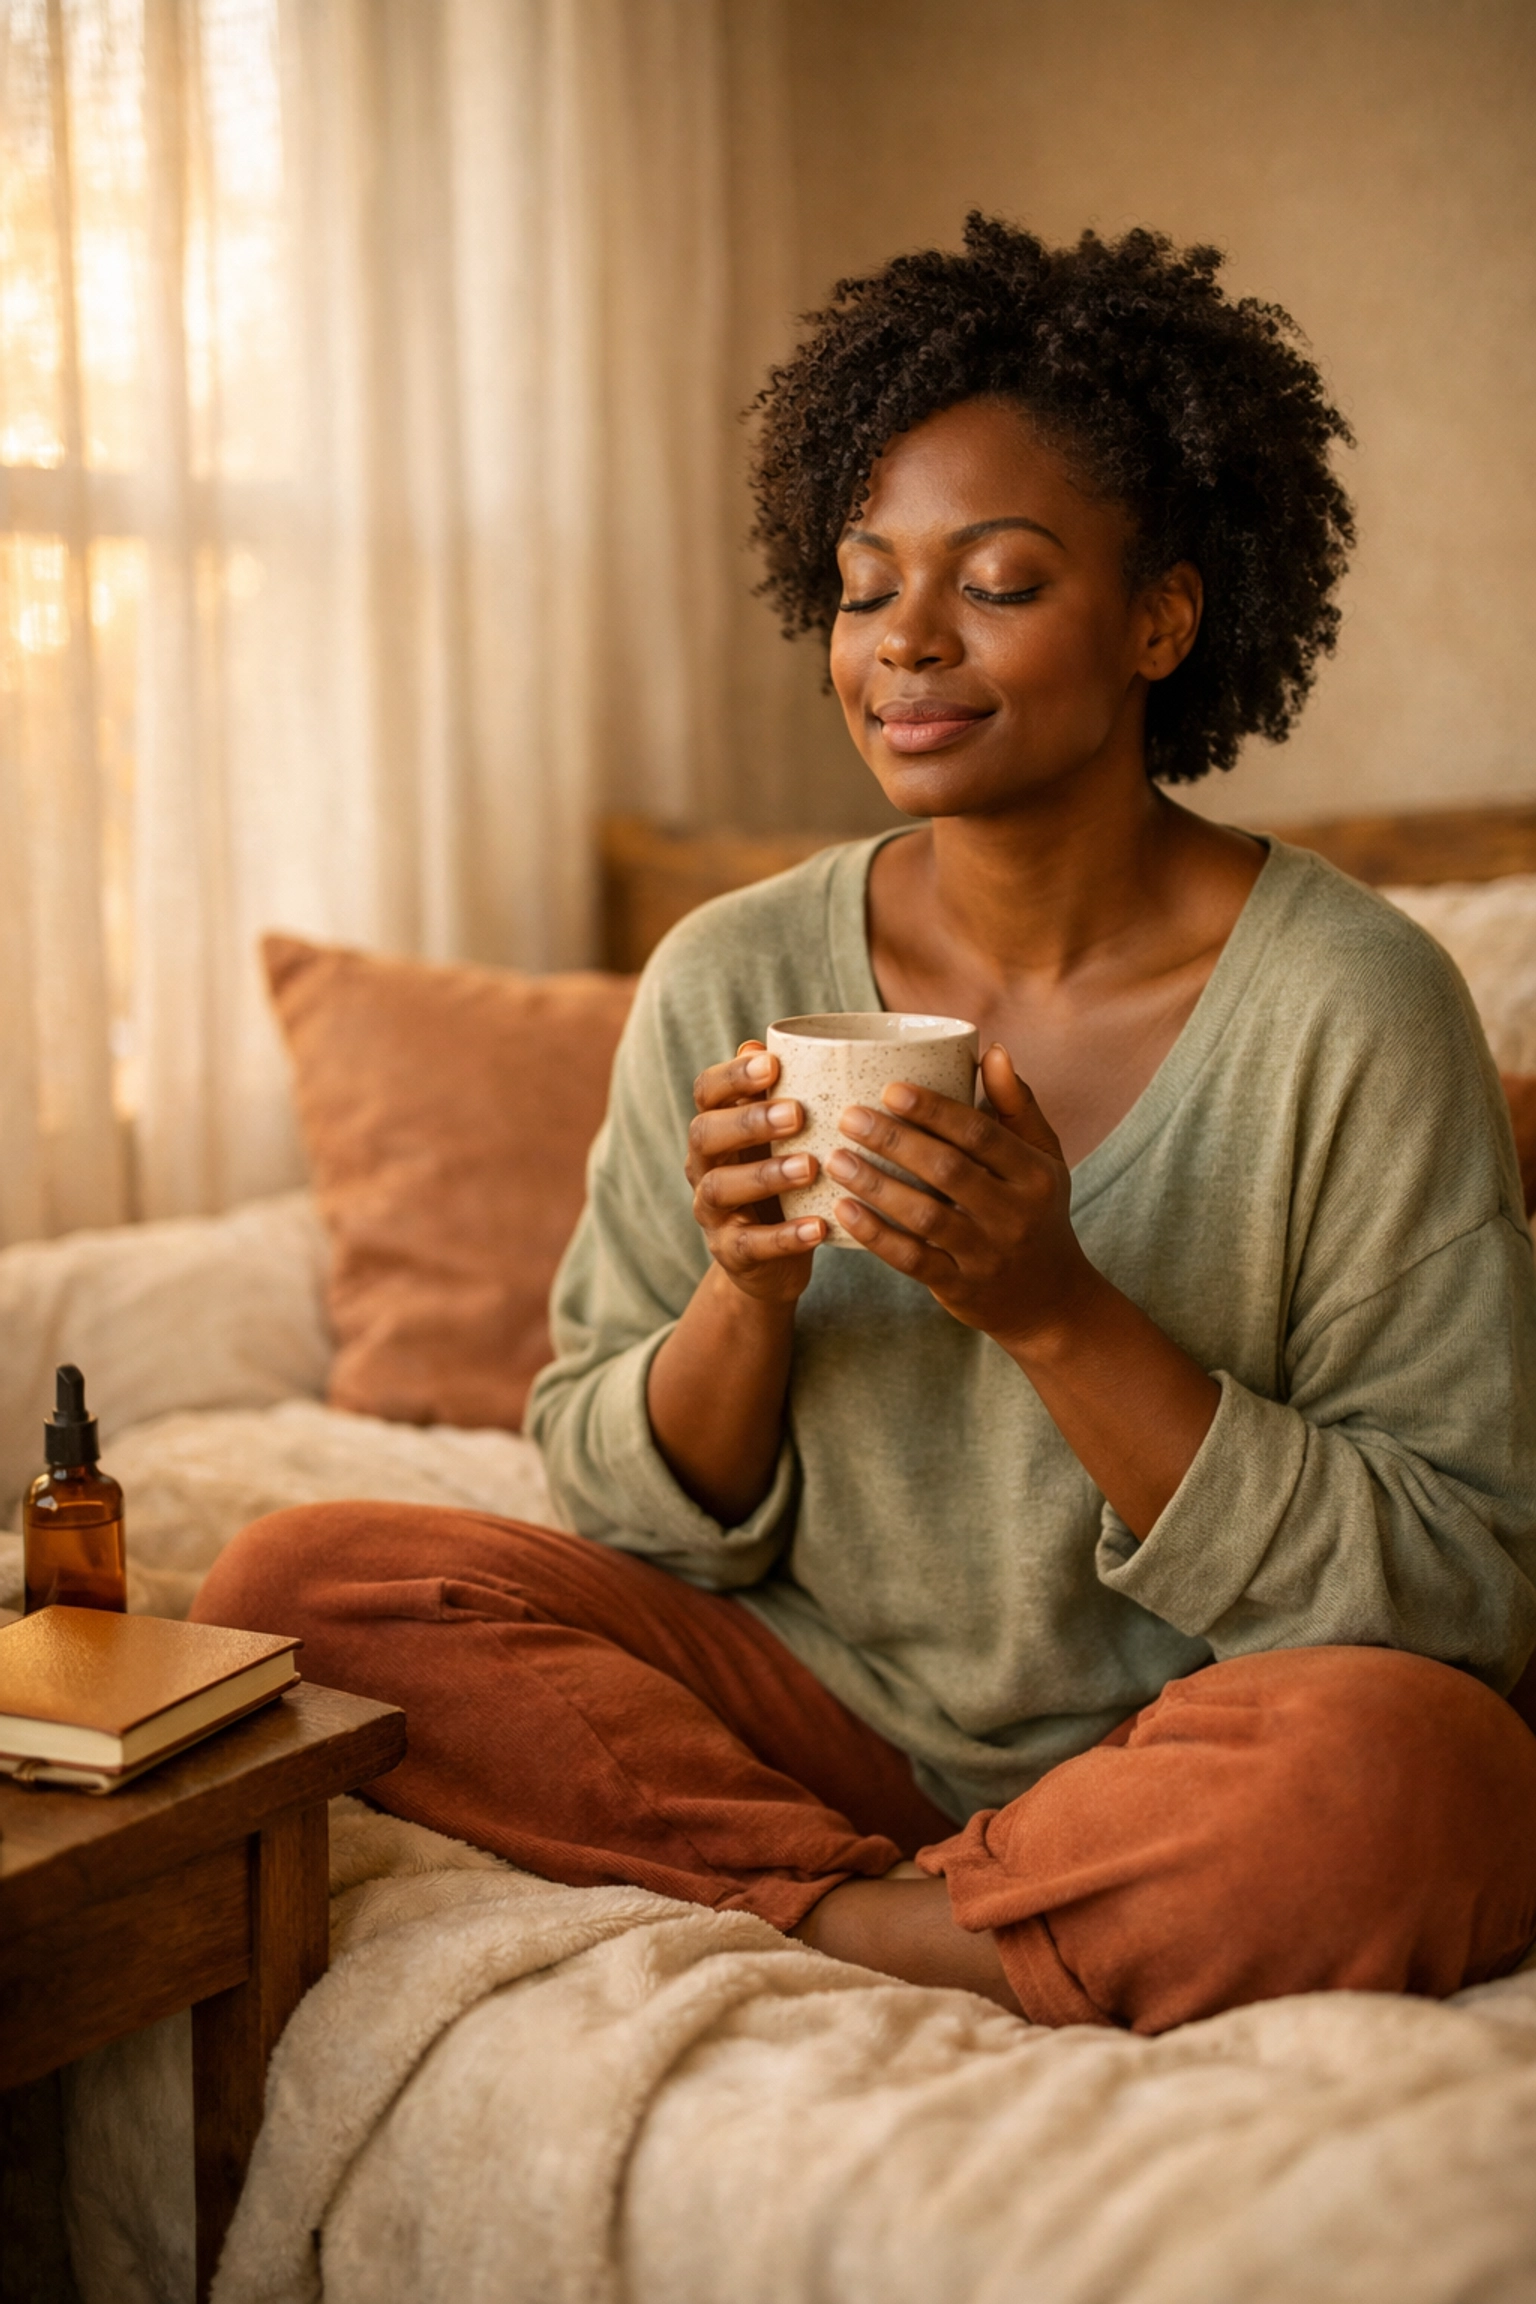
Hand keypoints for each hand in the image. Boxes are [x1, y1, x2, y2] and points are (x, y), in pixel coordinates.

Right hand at [686, 1041, 826, 1303]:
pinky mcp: (731, 1253)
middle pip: (705, 1134)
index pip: (706, 1093)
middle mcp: (703, 1166)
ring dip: (765, 1175)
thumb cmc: (783, 1184)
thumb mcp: (781, 1140)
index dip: (732, 1077)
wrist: (771, 1264)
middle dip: (748, 1121)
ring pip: (720, 1187)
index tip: (771, 1064)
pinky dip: (784, 1237)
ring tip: (810, 1167)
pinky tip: (819, 1226)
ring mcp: (711, 1212)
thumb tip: (761, 1044)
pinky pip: (750, 1245)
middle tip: (797, 1113)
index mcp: (716, 1129)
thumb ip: (776, 1097)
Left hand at [825, 1043, 1092, 1348]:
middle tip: (849, 1117)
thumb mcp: (1043, 1159)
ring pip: (925, 1217)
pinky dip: (875, 1235)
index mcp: (1035, 1175)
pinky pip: (912, 1260)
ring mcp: (987, 1255)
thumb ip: (1017, 1105)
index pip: (980, 1134)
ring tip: (835, 1158)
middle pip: (948, 1171)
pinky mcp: (960, 1287)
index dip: (934, 1110)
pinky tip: (843, 1211)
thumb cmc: (1037, 1212)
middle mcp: (1015, 1215)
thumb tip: (992, 1050)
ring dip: (877, 1186)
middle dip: (895, 1141)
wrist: (1050, 1300)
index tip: (890, 1088)